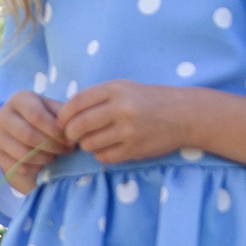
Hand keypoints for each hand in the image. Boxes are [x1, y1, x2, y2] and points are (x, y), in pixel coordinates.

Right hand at [0, 91, 70, 190]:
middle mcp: (3, 116)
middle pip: (28, 135)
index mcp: (18, 100)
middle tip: (67, 150)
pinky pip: (18, 166)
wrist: (27, 132)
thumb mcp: (55, 111)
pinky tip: (44, 162)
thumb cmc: (46, 118)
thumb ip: (64, 117)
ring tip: (57, 155)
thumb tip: (71, 132)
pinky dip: (35, 167)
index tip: (70, 140)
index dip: (55, 131)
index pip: (35, 115)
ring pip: (23, 153)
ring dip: (45, 158)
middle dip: (52, 146)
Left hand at [57, 80, 196, 166]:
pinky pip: (104, 157)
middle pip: (79, 125)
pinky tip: (107, 148)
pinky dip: (100, 154)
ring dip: (86, 145)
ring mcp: (129, 130)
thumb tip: (66, 115)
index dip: (63, 115)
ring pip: (90, 144)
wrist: (184, 114)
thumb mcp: (124, 88)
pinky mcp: (135, 149)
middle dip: (70, 133)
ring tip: (93, 140)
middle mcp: (121, 108)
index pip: (76, 103)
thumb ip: (97, 98)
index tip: (62, 122)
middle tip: (71, 136)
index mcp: (115, 89)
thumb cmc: (149, 100)